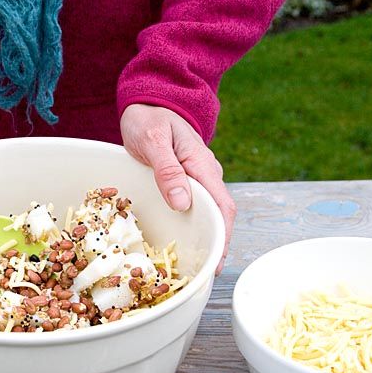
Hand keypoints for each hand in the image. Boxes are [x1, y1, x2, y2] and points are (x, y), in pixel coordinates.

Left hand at [120, 104, 235, 273]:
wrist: (147, 100)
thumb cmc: (147, 118)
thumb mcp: (153, 141)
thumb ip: (167, 170)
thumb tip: (183, 203)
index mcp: (201, 165)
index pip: (222, 206)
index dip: (223, 235)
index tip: (218, 259)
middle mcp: (205, 174)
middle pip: (219, 214)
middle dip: (217, 243)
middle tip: (208, 272)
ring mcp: (197, 178)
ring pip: (207, 211)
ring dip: (205, 235)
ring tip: (197, 264)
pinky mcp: (185, 180)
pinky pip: (193, 206)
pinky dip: (192, 224)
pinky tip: (184, 241)